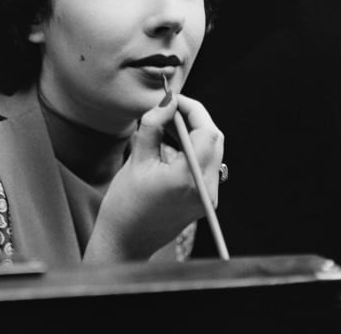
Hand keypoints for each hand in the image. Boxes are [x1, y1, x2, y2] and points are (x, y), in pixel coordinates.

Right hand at [83, 92, 223, 262]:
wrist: (127, 240)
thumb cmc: (125, 202)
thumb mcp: (137, 158)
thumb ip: (154, 125)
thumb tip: (168, 101)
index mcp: (187, 179)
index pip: (207, 130)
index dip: (191, 108)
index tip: (171, 99)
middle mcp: (206, 189)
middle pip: (214, 138)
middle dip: (194, 117)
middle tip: (169, 108)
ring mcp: (209, 197)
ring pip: (213, 149)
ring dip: (194, 131)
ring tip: (167, 124)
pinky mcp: (205, 200)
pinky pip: (207, 164)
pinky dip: (193, 148)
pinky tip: (172, 143)